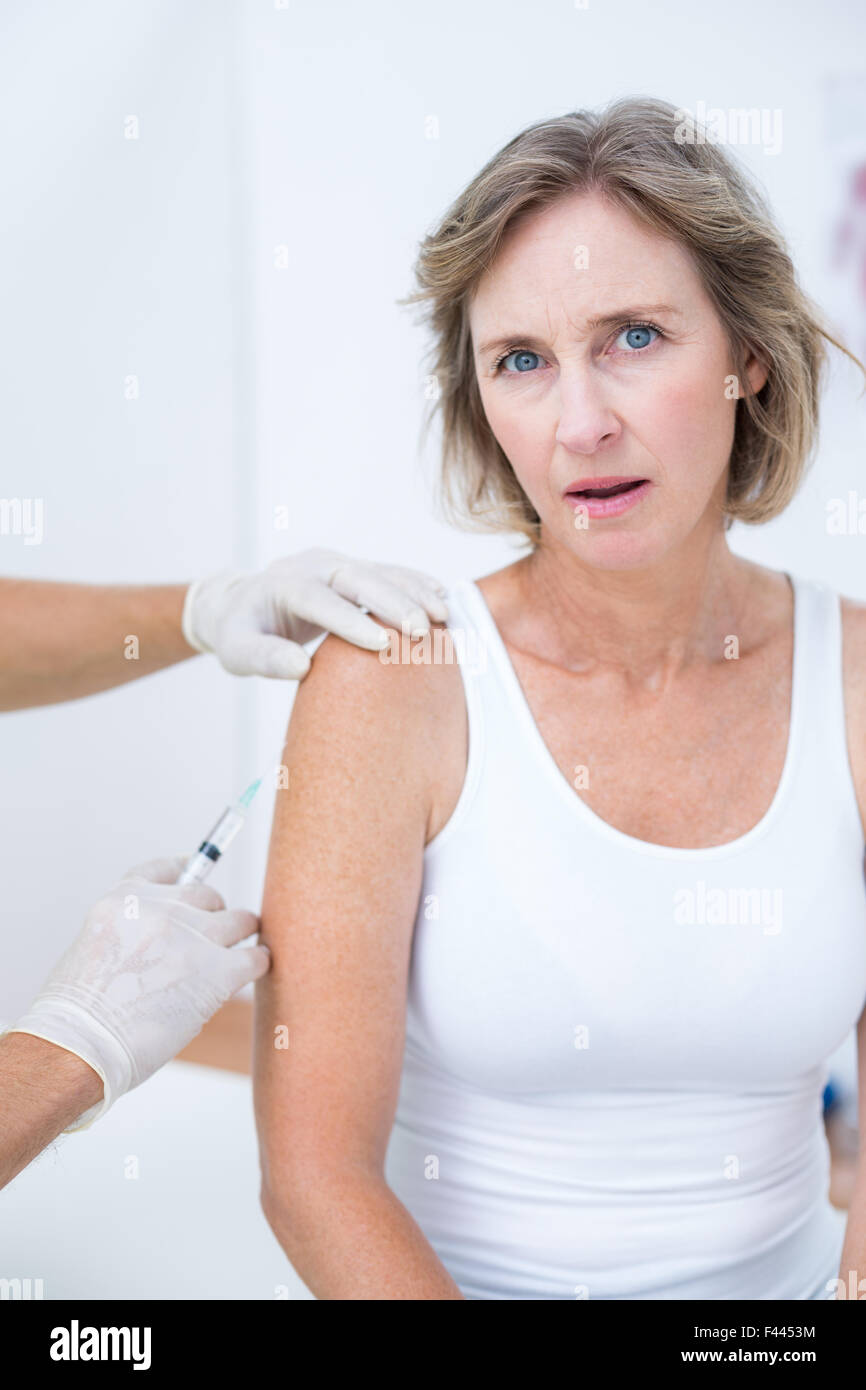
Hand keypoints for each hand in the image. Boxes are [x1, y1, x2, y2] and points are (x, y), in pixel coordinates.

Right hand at [3, 857, 268, 1131]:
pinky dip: (258, 962)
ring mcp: (191, 937)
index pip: (166, 870)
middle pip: (208, 897)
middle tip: (211, 940)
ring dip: (241, 935)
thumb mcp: (93, 948)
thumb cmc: (77, 1015)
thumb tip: (166, 938)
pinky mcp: (216, 971)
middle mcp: (161, 909)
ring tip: (242, 949)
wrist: (76, 1047)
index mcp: (125, 899)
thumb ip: (130, 932)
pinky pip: (254, 957)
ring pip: (240, 920)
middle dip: (212, 917)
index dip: (186, 872)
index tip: (195, 874)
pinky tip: (256, 967)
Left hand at [181, 548, 449, 677]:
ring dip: (414, 591)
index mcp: (283, 584)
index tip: (381, 644)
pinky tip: (442, 599)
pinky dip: (417, 584)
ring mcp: (337, 564)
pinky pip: (391, 573)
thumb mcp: (237, 651)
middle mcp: (313, 566)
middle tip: (421, 630)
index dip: (350, 620)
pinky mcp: (355, 570)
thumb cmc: (241, 633)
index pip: (319, 599)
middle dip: (392, 601)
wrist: (243, 604)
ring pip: (380, 571)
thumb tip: (300, 666)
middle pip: (356, 577)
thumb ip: (263, 657)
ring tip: (442, 615)